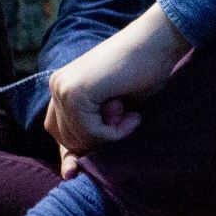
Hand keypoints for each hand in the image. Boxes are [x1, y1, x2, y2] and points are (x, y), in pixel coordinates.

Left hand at [38, 6, 189, 173]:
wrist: (157, 42)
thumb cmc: (144, 73)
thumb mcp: (114, 109)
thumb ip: (92, 131)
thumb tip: (69, 173)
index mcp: (63, 86)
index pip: (58, 131)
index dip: (72, 152)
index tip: (73, 173)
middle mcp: (57, 86)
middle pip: (68, 139)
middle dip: (99, 140)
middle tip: (127, 118)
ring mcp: (63, 88)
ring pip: (81, 138)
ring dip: (111, 136)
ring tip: (130, 113)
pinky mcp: (76, 92)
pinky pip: (92, 133)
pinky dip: (116, 132)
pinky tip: (131, 112)